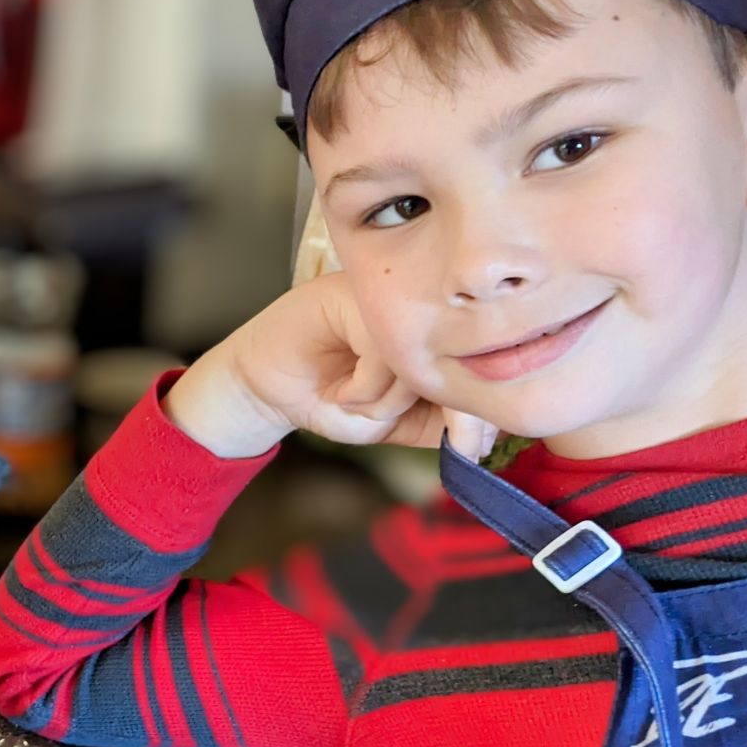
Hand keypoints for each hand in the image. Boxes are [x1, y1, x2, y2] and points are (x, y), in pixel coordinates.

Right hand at [163, 271, 497, 460]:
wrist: (264, 389)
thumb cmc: (325, 397)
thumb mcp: (392, 421)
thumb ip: (433, 422)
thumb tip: (482, 436)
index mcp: (432, 328)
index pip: (479, 360)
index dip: (483, 408)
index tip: (478, 449)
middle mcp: (416, 304)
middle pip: (461, 354)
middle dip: (458, 411)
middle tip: (458, 447)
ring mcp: (385, 297)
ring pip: (420, 354)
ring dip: (390, 402)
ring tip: (357, 405)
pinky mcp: (352, 298)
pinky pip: (382, 350)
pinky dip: (364, 387)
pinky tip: (342, 392)